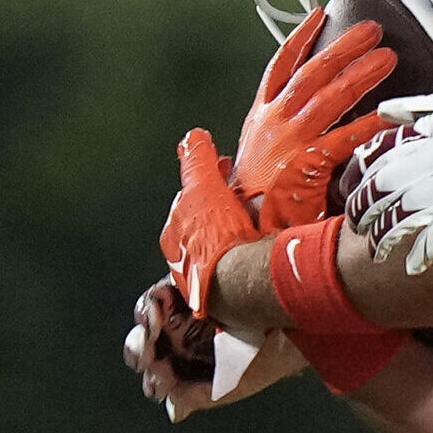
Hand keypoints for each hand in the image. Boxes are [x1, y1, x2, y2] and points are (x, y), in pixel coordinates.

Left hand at [122, 280, 308, 420]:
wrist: (289, 307)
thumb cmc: (272, 350)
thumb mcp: (237, 382)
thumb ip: (201, 396)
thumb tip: (174, 411)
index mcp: (201, 364)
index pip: (165, 375)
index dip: (156, 378)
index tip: (160, 378)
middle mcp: (190, 338)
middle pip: (151, 348)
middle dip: (145, 351)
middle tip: (149, 353)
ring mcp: (186, 313)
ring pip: (150, 323)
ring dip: (146, 330)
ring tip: (154, 329)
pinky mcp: (188, 286)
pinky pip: (158, 296)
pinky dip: (152, 304)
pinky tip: (158, 311)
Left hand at [160, 129, 259, 313]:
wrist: (238, 283)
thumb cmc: (216, 238)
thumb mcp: (204, 188)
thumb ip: (197, 161)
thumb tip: (193, 136)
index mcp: (173, 233)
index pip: (189, 200)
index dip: (209, 182)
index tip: (227, 171)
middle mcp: (183, 259)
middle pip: (203, 224)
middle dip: (220, 208)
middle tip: (243, 198)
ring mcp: (203, 280)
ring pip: (218, 247)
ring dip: (233, 233)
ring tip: (257, 225)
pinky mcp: (226, 296)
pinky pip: (235, 269)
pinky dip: (245, 256)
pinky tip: (260, 251)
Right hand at [235, 7, 398, 230]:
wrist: (240, 229)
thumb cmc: (253, 195)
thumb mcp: (256, 152)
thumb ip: (276, 127)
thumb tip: (299, 106)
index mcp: (261, 116)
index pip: (281, 66)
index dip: (300, 38)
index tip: (318, 16)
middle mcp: (274, 122)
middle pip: (312, 73)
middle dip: (343, 48)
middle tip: (371, 30)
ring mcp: (291, 140)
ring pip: (331, 97)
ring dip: (361, 75)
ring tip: (386, 58)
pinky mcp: (307, 163)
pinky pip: (345, 138)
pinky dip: (369, 125)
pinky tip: (391, 115)